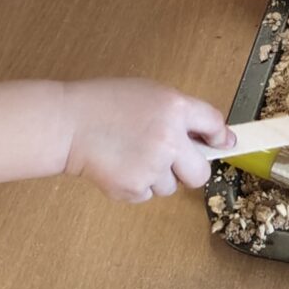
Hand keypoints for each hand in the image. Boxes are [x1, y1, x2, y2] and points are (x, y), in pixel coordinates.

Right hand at [63, 80, 232, 202]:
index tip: (220, 143)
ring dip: (158, 177)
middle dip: (191, 170)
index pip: (214, 124)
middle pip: (201, 173)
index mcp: (175, 108)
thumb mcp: (149, 94)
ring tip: (131, 156)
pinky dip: (136, 186)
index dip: (219, 136)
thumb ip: (181, 113)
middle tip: (172, 162)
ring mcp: (152, 166)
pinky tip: (120, 166)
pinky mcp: (134, 188)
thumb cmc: (105, 104)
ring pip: (171, 187)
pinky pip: (147, 195)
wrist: (68, 125)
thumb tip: (214, 137)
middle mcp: (170, 139)